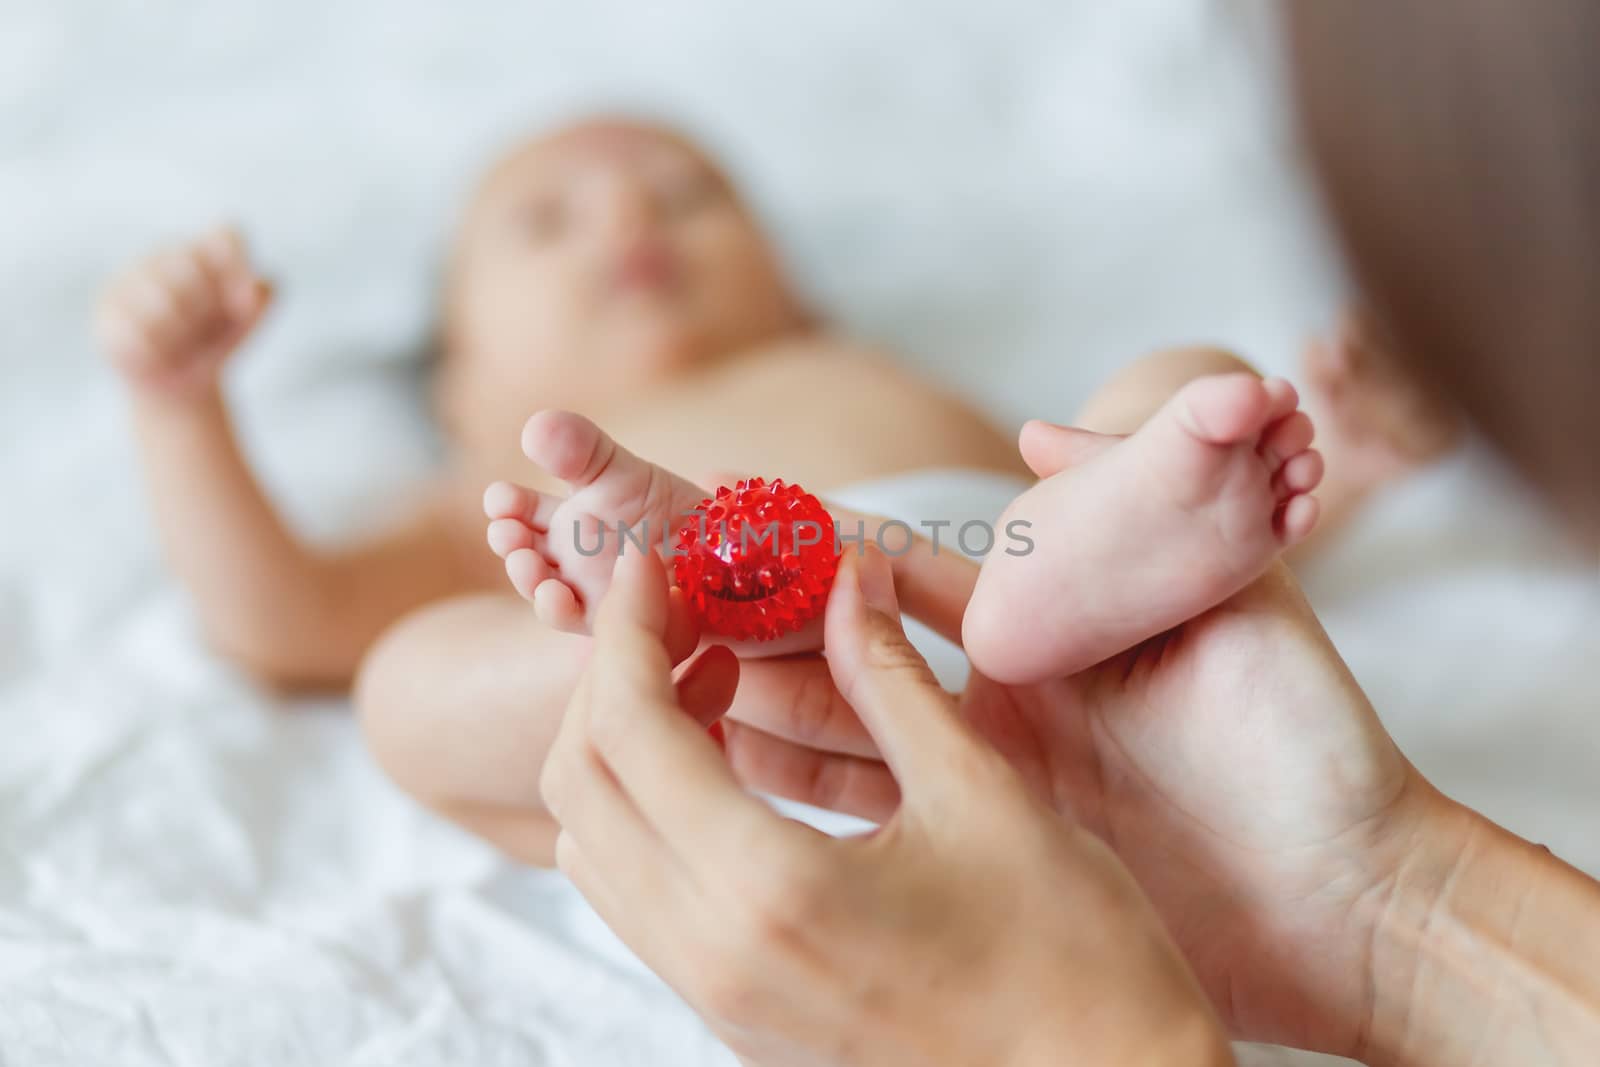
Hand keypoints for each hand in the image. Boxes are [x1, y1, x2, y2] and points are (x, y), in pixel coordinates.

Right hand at [95, 225, 272, 397]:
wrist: (181, 382)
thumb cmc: (214, 340)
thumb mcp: (246, 323)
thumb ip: (260, 299)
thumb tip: (254, 287)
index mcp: (203, 250)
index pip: (226, 234)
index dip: (239, 265)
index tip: (245, 301)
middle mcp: (163, 255)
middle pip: (191, 265)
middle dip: (206, 306)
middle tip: (203, 326)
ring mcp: (129, 279)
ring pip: (161, 298)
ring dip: (180, 330)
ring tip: (180, 342)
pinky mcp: (106, 310)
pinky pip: (136, 329)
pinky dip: (156, 348)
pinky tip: (158, 353)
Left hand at [541, 545, 1232, 1066]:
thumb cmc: (1072, 954)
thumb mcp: (984, 793)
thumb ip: (892, 676)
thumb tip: (848, 575)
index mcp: (768, 889)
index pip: (630, 730)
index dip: (625, 628)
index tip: (650, 562)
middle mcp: (715, 955)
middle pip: (582, 786)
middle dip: (610, 679)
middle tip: (680, 610)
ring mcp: (717, 998)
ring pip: (595, 848)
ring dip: (625, 748)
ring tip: (708, 678)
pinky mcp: (736, 1017)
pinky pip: (639, 899)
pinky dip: (650, 814)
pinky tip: (730, 766)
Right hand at [724, 437, 1441, 1057]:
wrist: (1351, 894)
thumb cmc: (1307, 740)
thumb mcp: (1235, 599)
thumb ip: (1145, 500)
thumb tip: (1038, 432)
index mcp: (1050, 627)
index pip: (904, 570)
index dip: (817, 538)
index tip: (728, 498)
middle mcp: (1003, 696)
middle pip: (847, 645)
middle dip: (750, 613)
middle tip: (652, 583)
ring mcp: (989, 777)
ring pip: (839, 724)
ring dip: (747, 692)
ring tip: (656, 662)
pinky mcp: (988, 848)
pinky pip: (871, 808)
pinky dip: (792, 780)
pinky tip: (717, 759)